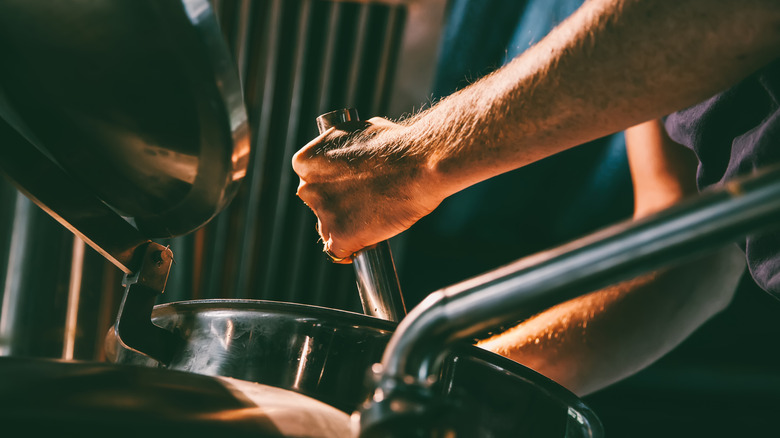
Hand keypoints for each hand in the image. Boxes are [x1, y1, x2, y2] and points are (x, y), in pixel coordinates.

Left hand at [292, 117, 442, 261]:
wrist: (420, 164)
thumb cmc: (396, 144)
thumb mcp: (356, 134)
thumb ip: (341, 150)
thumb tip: (346, 155)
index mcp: (305, 162)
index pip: (312, 183)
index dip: (334, 187)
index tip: (351, 189)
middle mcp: (307, 189)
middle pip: (319, 207)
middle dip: (339, 207)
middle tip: (366, 203)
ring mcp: (323, 214)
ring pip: (330, 230)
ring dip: (348, 227)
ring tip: (375, 217)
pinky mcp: (340, 237)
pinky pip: (341, 251)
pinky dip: (355, 247)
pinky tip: (371, 237)